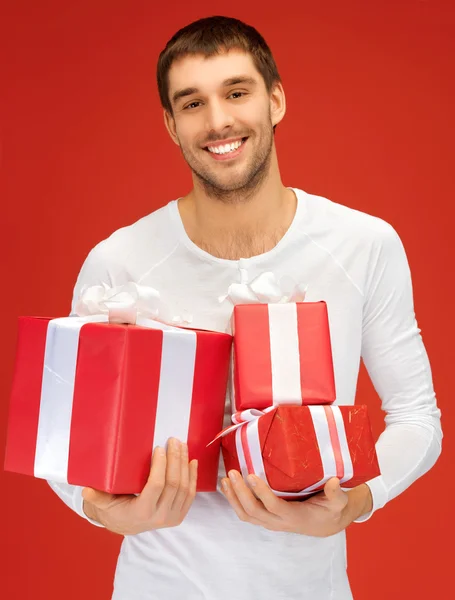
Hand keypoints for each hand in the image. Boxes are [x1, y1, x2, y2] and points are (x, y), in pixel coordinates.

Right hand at [81, 438, 197, 534]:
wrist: (128, 525)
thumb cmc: (115, 510)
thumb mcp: (105, 504)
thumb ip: (97, 497)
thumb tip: (85, 490)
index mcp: (142, 512)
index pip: (156, 485)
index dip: (160, 466)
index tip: (159, 448)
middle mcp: (160, 516)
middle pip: (174, 484)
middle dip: (175, 459)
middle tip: (173, 440)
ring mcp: (172, 516)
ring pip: (184, 487)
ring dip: (184, 464)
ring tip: (181, 446)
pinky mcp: (180, 514)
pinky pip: (190, 494)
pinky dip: (193, 476)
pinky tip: (192, 461)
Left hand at [221, 470, 372, 536]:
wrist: (327, 524)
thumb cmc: (332, 510)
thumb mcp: (338, 502)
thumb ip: (336, 493)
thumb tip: (334, 481)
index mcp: (295, 517)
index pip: (274, 506)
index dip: (262, 493)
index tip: (251, 475)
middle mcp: (279, 522)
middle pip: (254, 512)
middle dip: (240, 493)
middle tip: (232, 473)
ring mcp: (271, 522)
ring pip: (246, 515)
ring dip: (233, 498)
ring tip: (225, 480)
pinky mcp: (266, 518)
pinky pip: (246, 513)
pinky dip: (234, 501)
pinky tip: (228, 486)